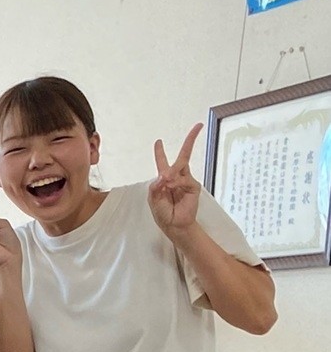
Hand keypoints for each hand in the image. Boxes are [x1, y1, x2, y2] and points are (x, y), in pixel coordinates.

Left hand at [149, 124, 203, 240]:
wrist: (174, 224)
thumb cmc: (162, 212)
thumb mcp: (153, 199)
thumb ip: (156, 186)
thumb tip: (165, 175)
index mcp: (164, 179)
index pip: (162, 162)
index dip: (160, 152)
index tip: (159, 141)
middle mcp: (176, 177)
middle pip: (184, 155)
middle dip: (190, 140)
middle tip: (198, 126)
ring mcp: (186, 180)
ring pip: (181, 166)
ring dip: (171, 174)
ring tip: (167, 185)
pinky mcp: (193, 186)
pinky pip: (184, 179)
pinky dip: (176, 183)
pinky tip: (172, 189)